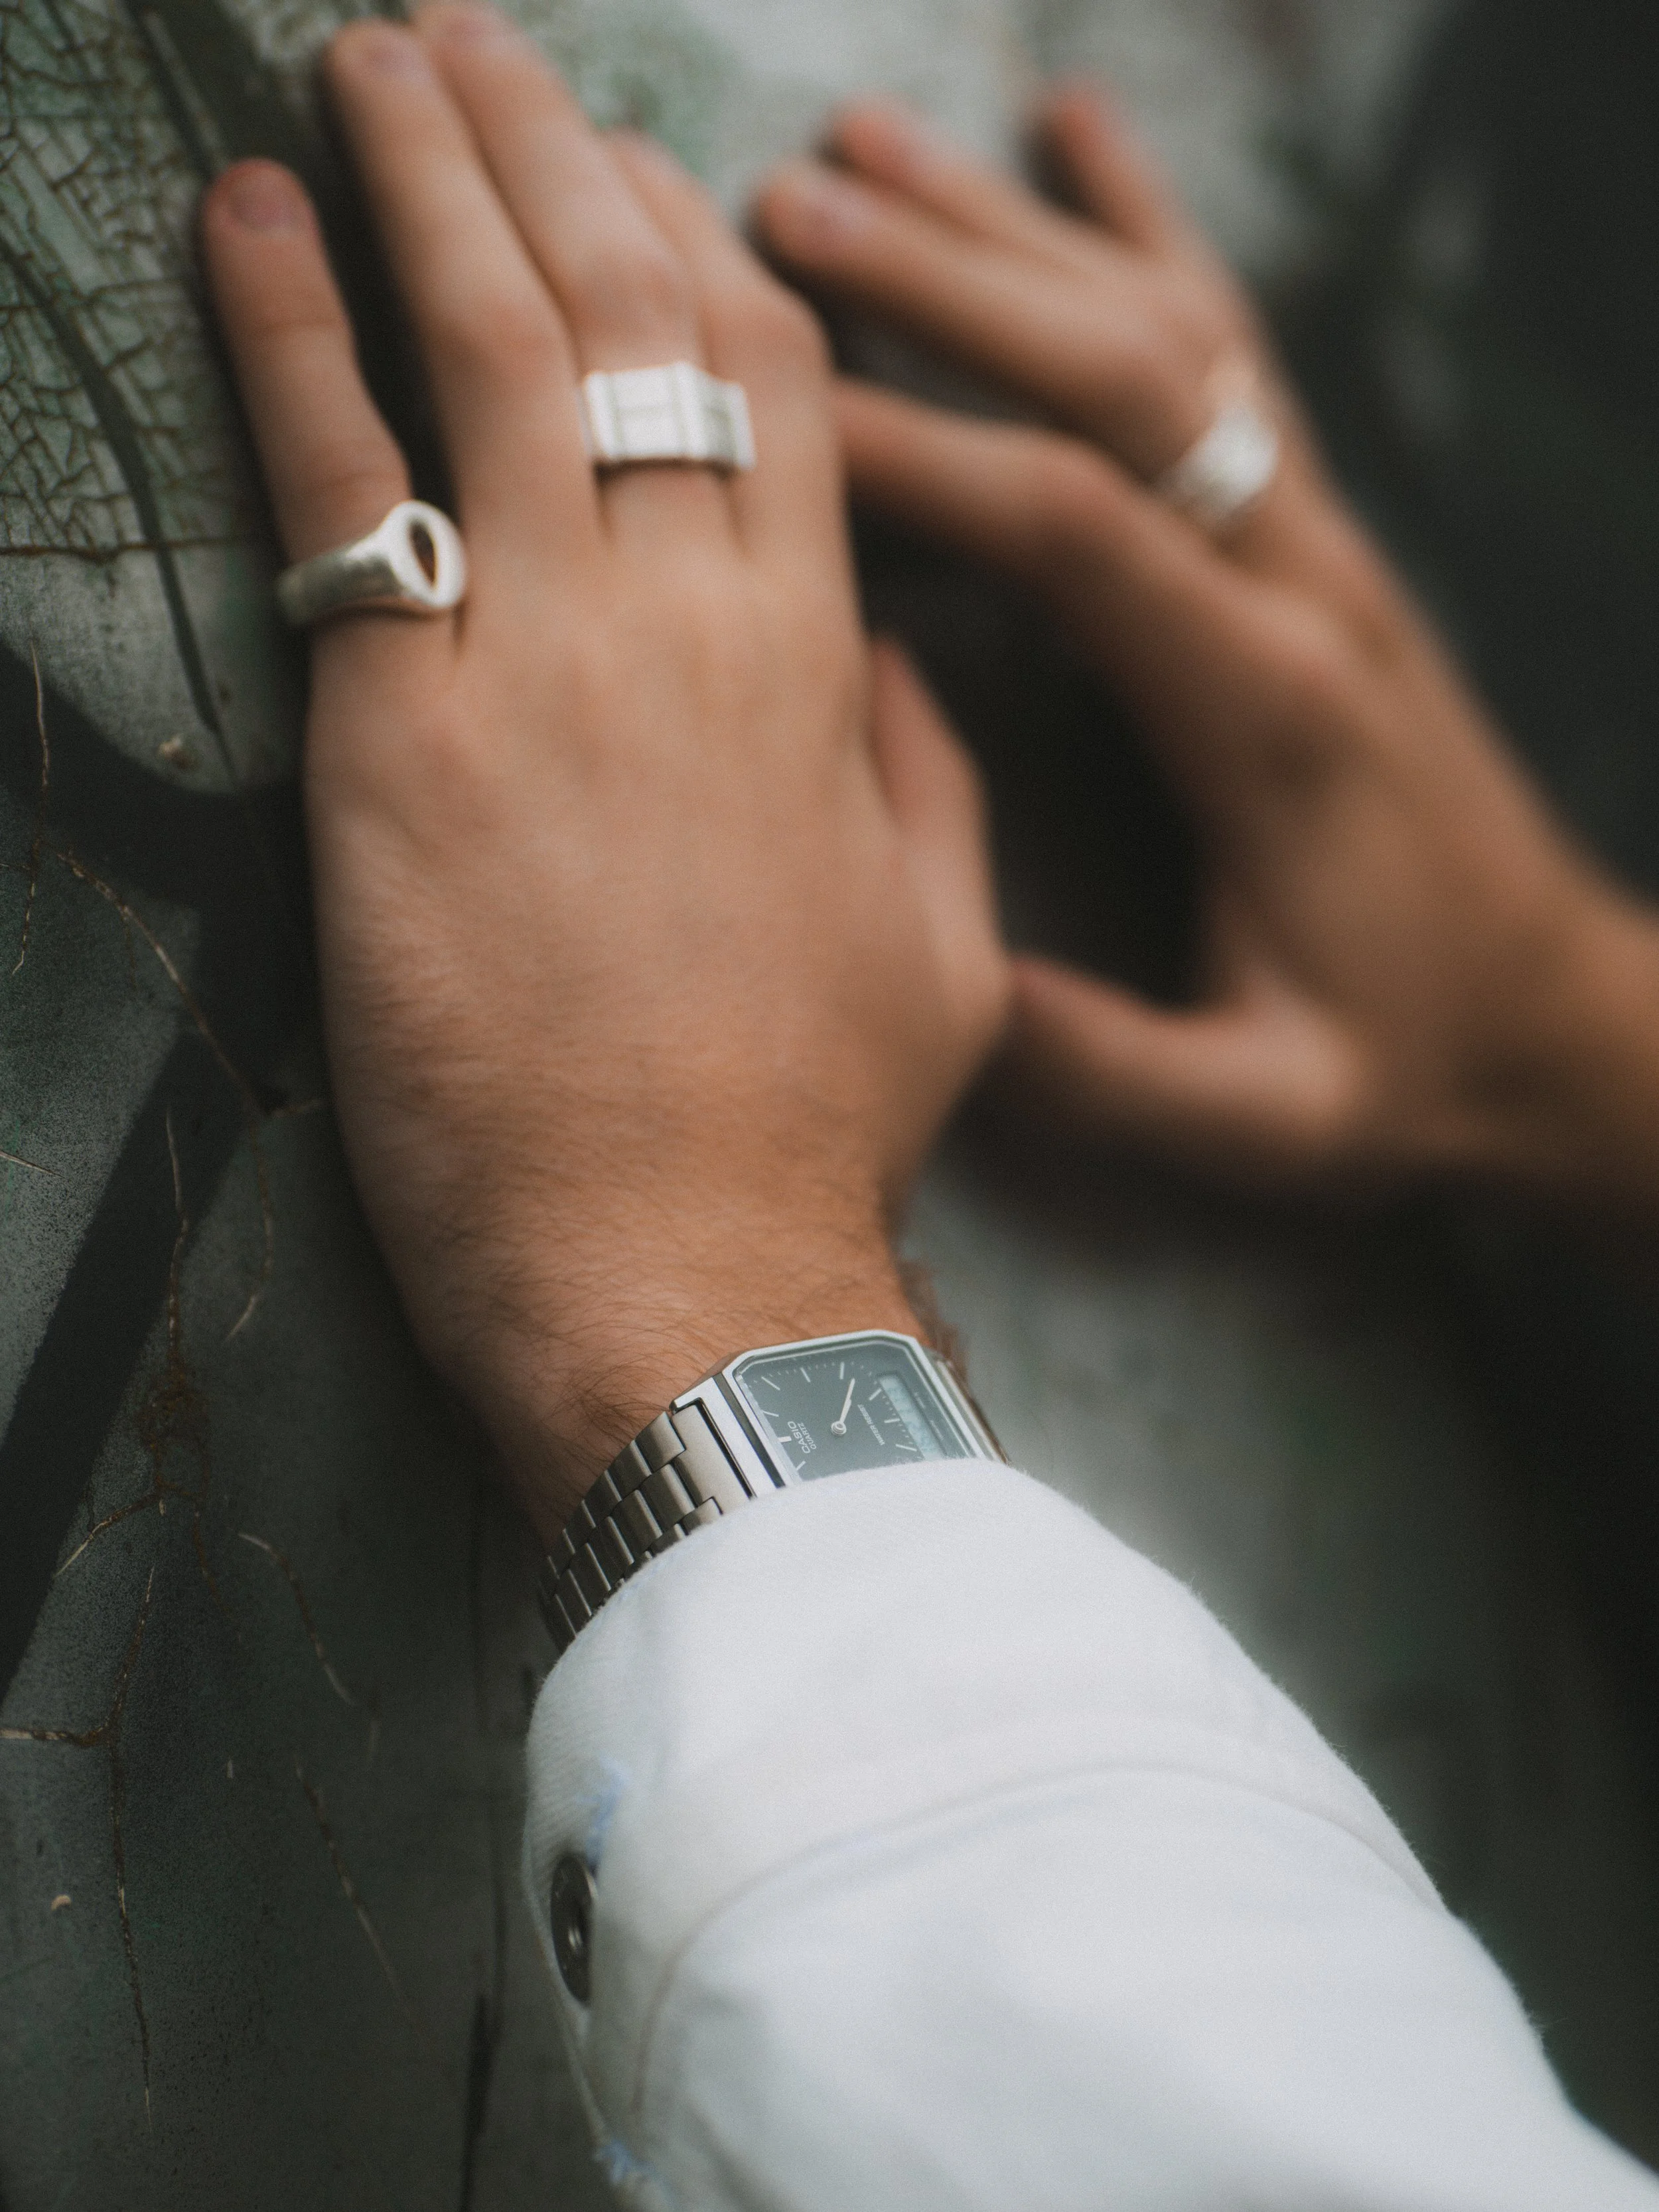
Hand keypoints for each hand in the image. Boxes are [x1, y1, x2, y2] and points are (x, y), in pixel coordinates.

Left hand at [199, 10, 1006, 1535]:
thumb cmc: (815, 1137)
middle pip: (635, 319)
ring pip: (497, 352)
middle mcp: (694, 627)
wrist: (698, 1279)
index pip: (776, 388)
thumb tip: (887, 660)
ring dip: (426, 177)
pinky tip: (248, 222)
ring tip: (365, 58)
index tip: (639, 168)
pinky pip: (341, 491)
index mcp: (822, 671)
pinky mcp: (403, 746)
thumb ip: (917, 778)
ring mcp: (550, 670)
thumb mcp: (941, 953)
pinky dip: (288, 341)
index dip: (703, 249)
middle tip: (470, 44)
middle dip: (552, 150)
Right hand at [754, 88, 1658, 1203]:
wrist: (1551, 1018)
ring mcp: (1318, 546)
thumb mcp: (1265, 1116)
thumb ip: (1110, 1069)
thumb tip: (932, 985)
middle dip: (945, 283)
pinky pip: (1235, 351)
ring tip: (862, 143)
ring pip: (1168, 333)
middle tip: (777, 206)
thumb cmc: (1401, 1065)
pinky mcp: (1320, 541)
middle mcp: (1297, 591)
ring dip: (1015, 231)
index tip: (759, 402)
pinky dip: (1150, 232)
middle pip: (1118, 379)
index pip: (1074, 530)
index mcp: (1262, 715)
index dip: (916, 453)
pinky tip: (1077, 138)